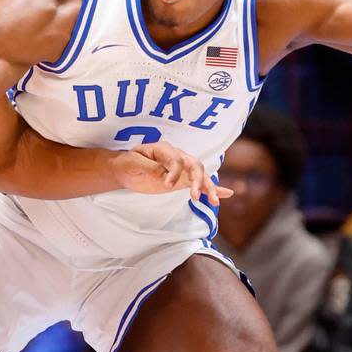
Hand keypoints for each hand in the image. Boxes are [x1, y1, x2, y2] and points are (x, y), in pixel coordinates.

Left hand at [111, 141, 233, 204]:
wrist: (125, 170)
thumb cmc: (128, 164)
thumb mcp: (134, 164)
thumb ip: (149, 168)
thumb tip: (164, 174)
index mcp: (164, 149)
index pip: (176, 159)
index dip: (174, 172)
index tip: (167, 184)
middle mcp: (177, 156)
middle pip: (195, 165)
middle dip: (198, 181)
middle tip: (195, 197)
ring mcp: (182, 168)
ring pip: (200, 175)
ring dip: (209, 187)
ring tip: (215, 202)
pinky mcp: (183, 180)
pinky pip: (200, 183)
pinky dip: (213, 188)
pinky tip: (226, 194)